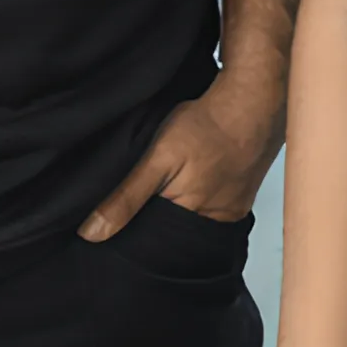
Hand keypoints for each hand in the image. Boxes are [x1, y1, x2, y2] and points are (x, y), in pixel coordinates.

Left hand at [81, 63, 280, 238]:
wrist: (253, 102)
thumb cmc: (206, 126)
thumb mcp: (157, 158)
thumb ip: (126, 198)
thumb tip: (92, 234)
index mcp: (187, 220)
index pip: (151, 244)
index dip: (132, 233)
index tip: (114, 225)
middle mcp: (211, 224)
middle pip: (172, 236)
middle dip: (153, 225)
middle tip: (139, 203)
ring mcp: (230, 213)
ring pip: (191, 224)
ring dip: (176, 212)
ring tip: (164, 193)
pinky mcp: (240, 200)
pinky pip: (212, 213)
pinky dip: (197, 203)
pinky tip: (190, 186)